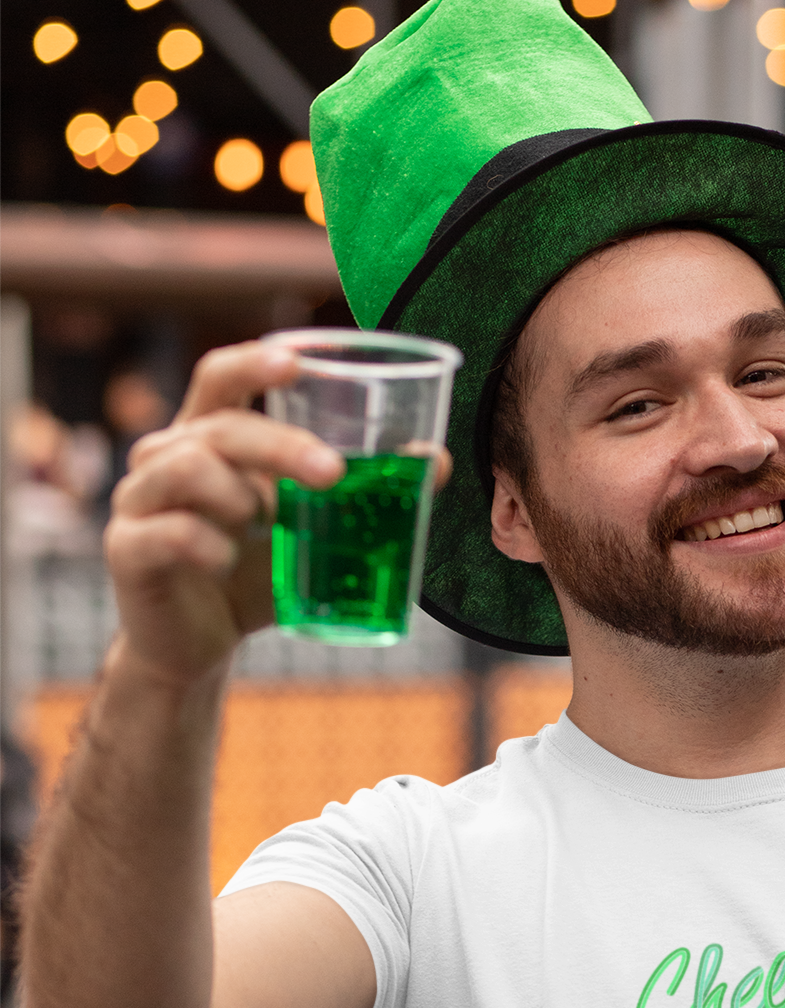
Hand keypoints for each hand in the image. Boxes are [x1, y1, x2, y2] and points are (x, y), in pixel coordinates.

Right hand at [104, 341, 343, 687]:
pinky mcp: (127, 547)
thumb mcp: (310, 532)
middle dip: (282, 445)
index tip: (296, 361)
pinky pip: (171, 532)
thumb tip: (434, 461)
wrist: (201, 646)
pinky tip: (224, 562)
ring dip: (240, 498)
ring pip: (189, 469)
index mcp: (208, 437)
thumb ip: (357, 496)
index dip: (254, 362)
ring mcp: (139, 498)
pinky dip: (207, 546)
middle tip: (333, 473)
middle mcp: (165, 455)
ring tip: (260, 529)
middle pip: (221, 426)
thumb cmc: (254, 576)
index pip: (220, 377)